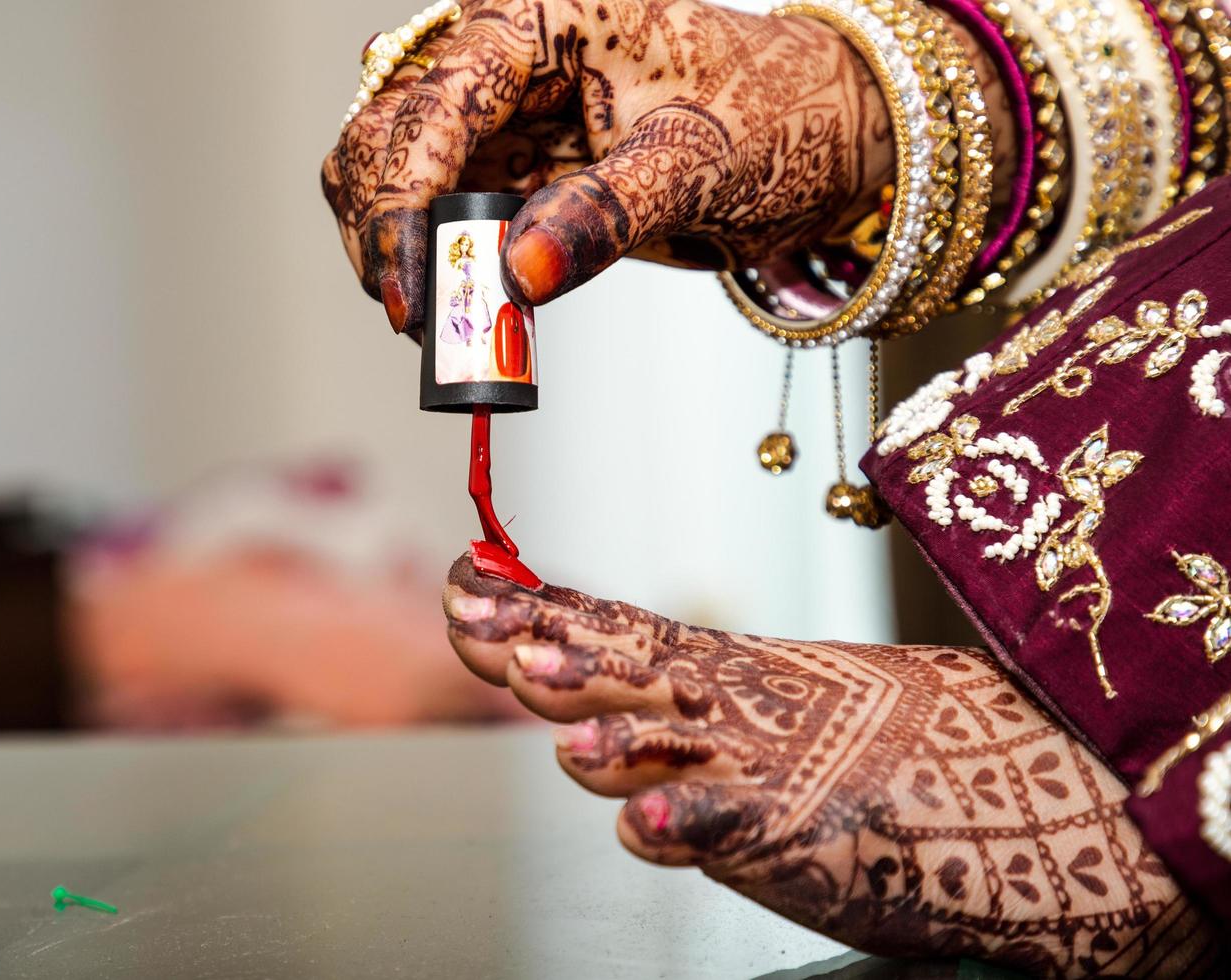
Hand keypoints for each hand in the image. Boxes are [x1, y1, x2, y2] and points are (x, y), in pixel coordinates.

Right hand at [322, 0, 899, 335]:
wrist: (812, 136)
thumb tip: (519, 272)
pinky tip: (455, 303)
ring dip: (395, 249)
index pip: (434, 101)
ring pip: (391, 176)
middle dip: (387, 227)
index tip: (410, 285)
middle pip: (384, 133)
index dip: (404, 196)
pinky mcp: (505, 168)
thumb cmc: (771, 113)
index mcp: (538, 18)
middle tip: (421, 314)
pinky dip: (433, 263)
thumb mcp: (697, 160)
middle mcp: (499, 57)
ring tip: (435, 317)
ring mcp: (495, 116)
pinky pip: (438, 215)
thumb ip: (606, 214)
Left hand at [442, 555, 1216, 975]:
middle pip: (620, 669)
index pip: (609, 625)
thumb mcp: (752, 702)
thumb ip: (650, 701)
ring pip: (667, 747)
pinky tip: (643, 822)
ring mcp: (763, 764)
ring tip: (556, 725)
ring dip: (608, 732)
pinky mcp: (800, 832)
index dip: (530, 606)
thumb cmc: (868, 741)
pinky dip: (685, 825)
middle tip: (476, 622)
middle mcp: (729, 703)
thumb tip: (552, 683)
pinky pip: (731, 830)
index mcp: (718, 666)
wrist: (1011, 779)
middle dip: (543, 646)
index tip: (462, 581)